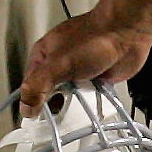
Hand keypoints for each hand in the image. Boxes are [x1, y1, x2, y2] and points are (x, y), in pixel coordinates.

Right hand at [19, 11, 151, 116]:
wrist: (126, 33)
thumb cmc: (93, 38)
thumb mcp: (58, 64)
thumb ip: (38, 86)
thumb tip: (25, 108)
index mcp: (44, 56)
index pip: (29, 85)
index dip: (31, 102)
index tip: (36, 119)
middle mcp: (60, 63)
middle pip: (49, 92)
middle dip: (54, 104)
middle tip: (58, 117)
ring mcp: (78, 70)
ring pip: (70, 96)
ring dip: (73, 104)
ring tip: (75, 110)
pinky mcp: (96, 77)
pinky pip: (88, 95)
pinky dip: (89, 102)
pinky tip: (91, 106)